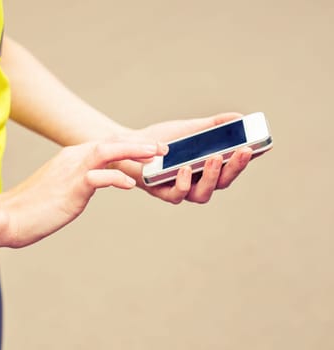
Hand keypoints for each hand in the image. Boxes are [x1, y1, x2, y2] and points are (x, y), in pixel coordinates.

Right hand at [0, 139, 166, 247]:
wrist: (10, 217)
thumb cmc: (34, 207)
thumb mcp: (61, 187)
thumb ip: (79, 180)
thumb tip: (94, 182)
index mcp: (71, 157)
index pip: (106, 145)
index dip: (131, 145)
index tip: (151, 149)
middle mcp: (73, 158)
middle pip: (111, 142)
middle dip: (139, 144)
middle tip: (163, 148)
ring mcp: (71, 171)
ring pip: (107, 152)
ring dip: (133, 151)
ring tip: (155, 155)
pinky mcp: (70, 188)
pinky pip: (97, 177)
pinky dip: (116, 178)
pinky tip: (130, 185)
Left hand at [113, 112, 258, 203]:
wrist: (130, 145)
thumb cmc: (162, 140)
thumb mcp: (190, 129)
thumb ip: (214, 125)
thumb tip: (240, 118)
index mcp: (208, 169)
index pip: (232, 168)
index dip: (246, 160)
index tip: (259, 146)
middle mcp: (197, 183)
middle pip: (222, 182)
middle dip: (234, 167)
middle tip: (242, 150)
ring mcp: (180, 189)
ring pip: (202, 194)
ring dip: (211, 176)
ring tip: (214, 157)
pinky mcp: (161, 192)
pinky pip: (175, 195)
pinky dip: (182, 183)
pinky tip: (185, 169)